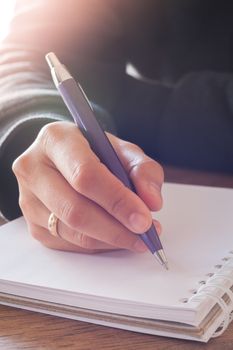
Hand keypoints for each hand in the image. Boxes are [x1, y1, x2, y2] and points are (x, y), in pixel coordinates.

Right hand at [12, 121, 163, 253]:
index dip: (117, 200)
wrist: (62, 158)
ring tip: (136, 236)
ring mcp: (27, 199)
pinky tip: (114, 236)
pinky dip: (97, 245)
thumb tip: (151, 202)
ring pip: (72, 232)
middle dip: (116, 228)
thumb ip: (143, 170)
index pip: (85, 175)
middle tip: (145, 235)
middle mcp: (33, 169)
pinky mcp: (32, 223)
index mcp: (55, 140)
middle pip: (75, 209)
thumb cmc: (93, 152)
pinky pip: (67, 244)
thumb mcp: (121, 149)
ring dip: (109, 240)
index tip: (144, 218)